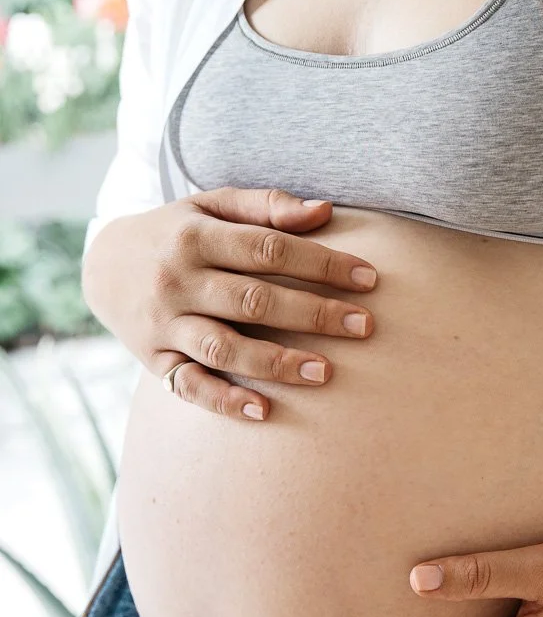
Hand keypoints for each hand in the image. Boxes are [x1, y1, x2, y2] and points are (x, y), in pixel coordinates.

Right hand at [81, 187, 379, 421]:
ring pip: (225, 347)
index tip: (368, 278)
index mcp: (197, 236)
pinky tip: (263, 411)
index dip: (321, 263)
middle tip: (365, 326)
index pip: (269, 249)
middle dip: (313, 313)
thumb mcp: (211, 205)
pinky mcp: (154, 360)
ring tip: (325, 373)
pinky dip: (225, 401)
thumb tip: (324, 211)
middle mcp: (179, 280)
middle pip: (254, 299)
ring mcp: (165, 323)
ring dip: (276, 362)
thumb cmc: (176, 232)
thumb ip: (266, 206)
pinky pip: (190, 385)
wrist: (101, 265)